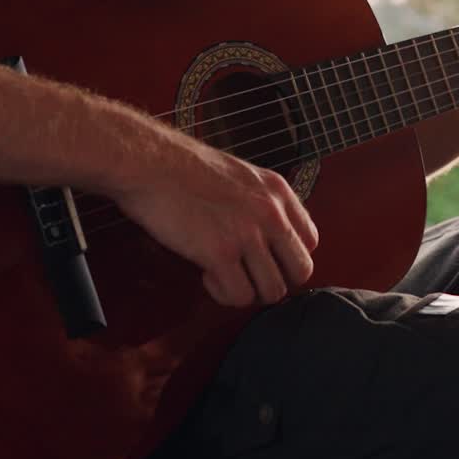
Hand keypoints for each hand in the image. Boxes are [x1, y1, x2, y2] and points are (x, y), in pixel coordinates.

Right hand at [112, 132, 318, 308]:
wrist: (149, 162)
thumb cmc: (182, 165)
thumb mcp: (240, 173)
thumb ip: (259, 201)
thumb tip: (265, 234)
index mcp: (277, 191)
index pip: (310, 241)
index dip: (287, 257)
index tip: (266, 259)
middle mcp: (271, 213)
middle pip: (300, 271)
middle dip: (274, 279)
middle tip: (247, 274)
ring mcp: (248, 235)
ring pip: (273, 291)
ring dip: (248, 290)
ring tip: (223, 274)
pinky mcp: (221, 254)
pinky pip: (239, 296)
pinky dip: (223, 293)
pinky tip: (206, 274)